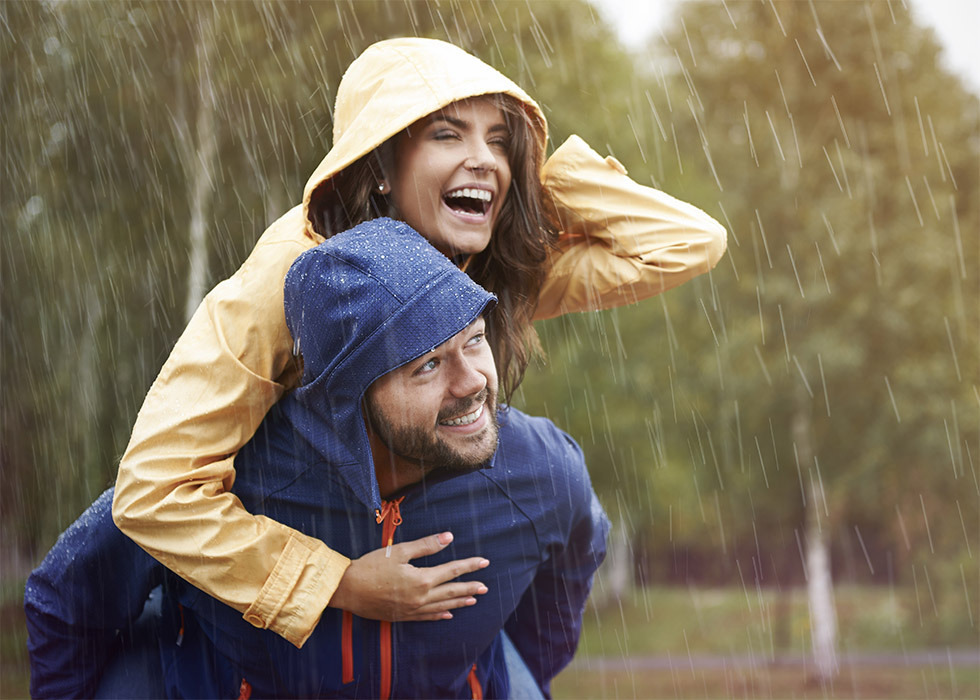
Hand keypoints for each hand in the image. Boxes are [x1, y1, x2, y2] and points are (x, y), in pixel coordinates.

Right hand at [327, 532, 488, 620]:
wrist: (348, 589)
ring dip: (459, 602)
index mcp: (421, 579)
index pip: (452, 570)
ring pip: (442, 605)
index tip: (484, 562)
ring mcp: (412, 609)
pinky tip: (448, 613)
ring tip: (473, 599)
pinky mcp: (403, 616)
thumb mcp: (399, 551)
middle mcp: (420, 597)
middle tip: (485, 587)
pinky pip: (427, 616)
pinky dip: (440, 614)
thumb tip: (448, 537)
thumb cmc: (371, 566)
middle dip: (470, 587)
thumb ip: (426, 545)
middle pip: (451, 591)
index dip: (469, 566)